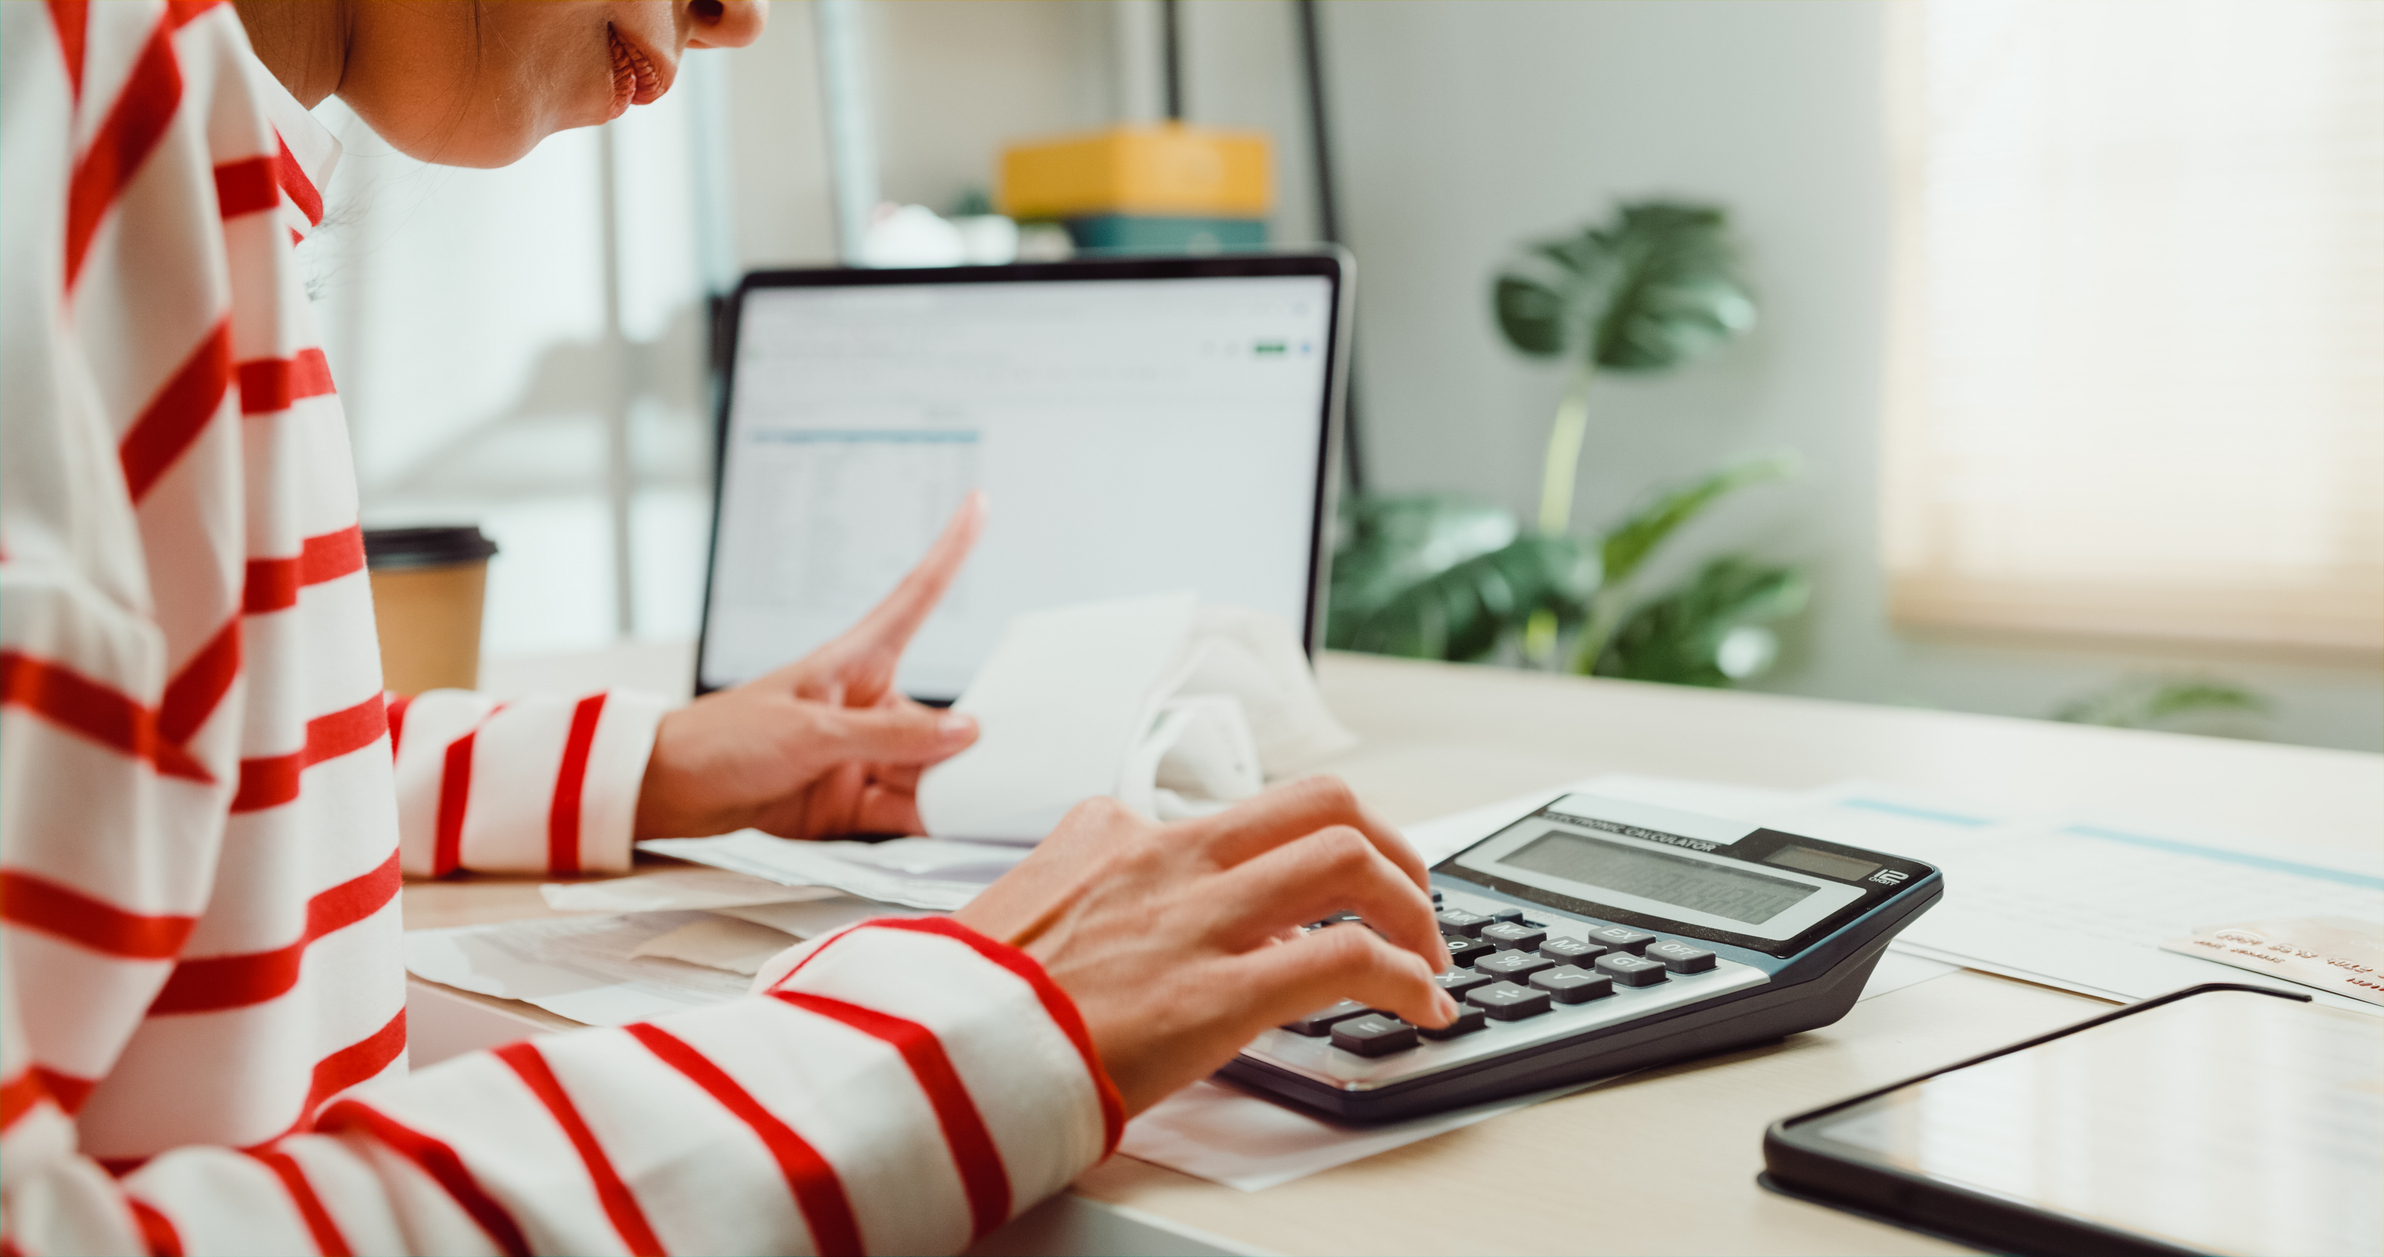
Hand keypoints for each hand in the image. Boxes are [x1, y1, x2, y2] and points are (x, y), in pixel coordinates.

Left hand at [634, 494, 986, 839]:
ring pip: (928, 770)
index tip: (978, 503)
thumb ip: (889, 738)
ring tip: (993, 798)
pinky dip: (932, 819)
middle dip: (973, 738)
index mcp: (854, 662)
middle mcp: (866, 707)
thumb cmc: (725, 738)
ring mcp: (861, 756)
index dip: (950, 551)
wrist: (670, 791)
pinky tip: (960, 824)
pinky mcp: (851, 801)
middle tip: (1016, 754)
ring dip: (956, 786)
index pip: (914, 597)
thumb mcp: (811, 732)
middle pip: (938, 717)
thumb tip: (963, 732)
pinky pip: (905, 810)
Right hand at [953, 777, 1458, 1114]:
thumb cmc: (955, 1003)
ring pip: (1348, 857)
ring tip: (1428, 952)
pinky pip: (1348, 957)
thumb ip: (1078, 896)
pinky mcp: (1215, 991)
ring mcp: (1192, 918)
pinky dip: (1407, 978)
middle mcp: (1163, 857)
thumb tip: (1117, 920)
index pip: (1233, 814)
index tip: (1317, 895)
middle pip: (1320, 801)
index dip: (1296, 855)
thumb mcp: (1015, 913)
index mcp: (1110, 834)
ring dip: (1413, 905)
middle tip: (1407, 897)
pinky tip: (1423, 1007)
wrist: (920, 1057)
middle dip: (1388, 845)